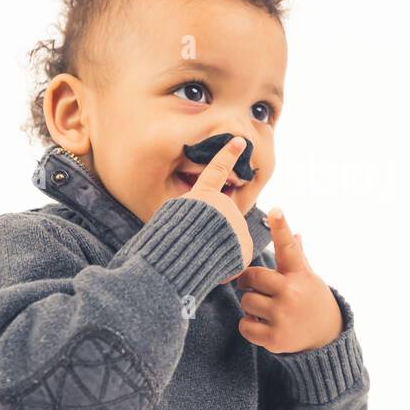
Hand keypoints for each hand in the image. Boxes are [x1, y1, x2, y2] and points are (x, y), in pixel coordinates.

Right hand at [175, 135, 253, 281]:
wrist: (178, 261)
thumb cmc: (164, 242)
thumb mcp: (170, 218)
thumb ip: (189, 213)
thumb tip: (202, 219)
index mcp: (202, 196)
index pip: (216, 170)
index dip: (227, 155)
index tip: (239, 142)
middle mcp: (223, 206)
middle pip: (221, 219)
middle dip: (213, 233)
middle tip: (193, 243)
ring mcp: (237, 225)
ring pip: (229, 240)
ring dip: (217, 251)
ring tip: (200, 256)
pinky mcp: (245, 246)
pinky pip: (236, 258)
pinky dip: (225, 266)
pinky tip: (213, 268)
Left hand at [234, 207, 343, 352]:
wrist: (326, 337)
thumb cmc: (312, 299)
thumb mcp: (308, 277)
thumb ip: (297, 256)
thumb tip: (296, 232)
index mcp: (298, 274)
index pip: (288, 247)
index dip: (281, 227)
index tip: (275, 210)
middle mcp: (291, 293)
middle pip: (251, 278)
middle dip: (250, 284)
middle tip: (258, 289)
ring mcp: (283, 316)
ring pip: (246, 302)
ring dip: (250, 306)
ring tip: (266, 310)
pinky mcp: (275, 339)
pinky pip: (244, 326)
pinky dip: (249, 326)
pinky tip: (264, 325)